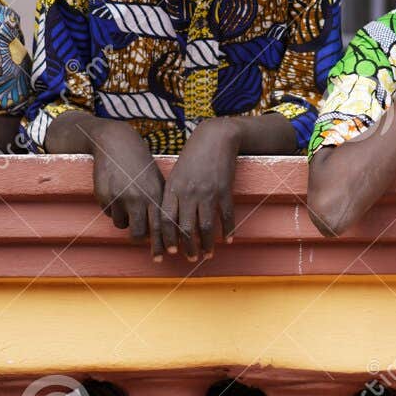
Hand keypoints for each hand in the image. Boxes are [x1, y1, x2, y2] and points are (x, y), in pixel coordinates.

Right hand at [88, 121, 170, 260]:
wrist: (116, 143)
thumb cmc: (140, 164)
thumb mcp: (156, 180)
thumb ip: (160, 203)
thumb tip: (167, 230)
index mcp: (155, 194)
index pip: (160, 227)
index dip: (161, 244)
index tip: (161, 257)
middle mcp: (138, 197)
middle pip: (139, 232)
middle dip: (139, 237)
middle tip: (139, 235)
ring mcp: (120, 197)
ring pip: (122, 225)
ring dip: (125, 220)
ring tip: (127, 201)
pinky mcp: (104, 196)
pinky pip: (110, 214)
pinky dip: (113, 209)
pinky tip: (116, 192)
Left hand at [162, 118, 241, 260]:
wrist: (216, 136)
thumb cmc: (193, 155)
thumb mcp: (177, 173)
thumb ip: (172, 195)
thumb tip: (169, 220)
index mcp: (173, 188)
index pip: (167, 220)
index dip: (167, 239)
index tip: (170, 251)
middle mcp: (189, 193)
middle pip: (186, 228)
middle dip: (188, 248)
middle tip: (190, 258)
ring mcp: (208, 192)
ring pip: (206, 227)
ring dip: (206, 244)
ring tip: (207, 255)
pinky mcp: (225, 190)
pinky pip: (226, 216)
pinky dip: (228, 230)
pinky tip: (228, 240)